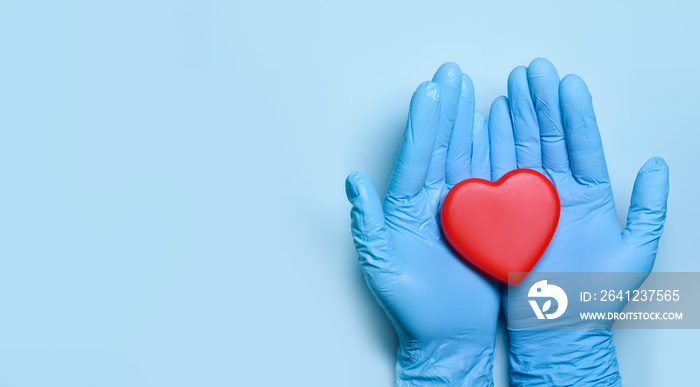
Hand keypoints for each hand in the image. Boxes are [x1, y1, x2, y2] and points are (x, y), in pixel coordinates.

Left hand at [346, 63, 499, 385]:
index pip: (416, 156)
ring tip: (472, 90)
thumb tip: (352, 182)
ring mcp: (460, 208)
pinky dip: (494, 152)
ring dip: (469, 122)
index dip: (423, 122)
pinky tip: (494, 127)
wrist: (448, 336)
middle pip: (441, 146)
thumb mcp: (381, 265)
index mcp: (406, 206)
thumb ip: (368, 223)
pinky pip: (490, 180)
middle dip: (446, 109)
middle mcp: (432, 201)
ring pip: (466, 156)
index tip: (431, 90)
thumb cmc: (411, 306)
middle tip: (451, 74)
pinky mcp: (484, 220)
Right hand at [488, 58, 669, 385]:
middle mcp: (557, 192)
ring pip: (522, 150)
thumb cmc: (596, 297)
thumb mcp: (637, 250)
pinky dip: (493, 148)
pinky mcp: (503, 214)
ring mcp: (529, 201)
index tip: (566, 82)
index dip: (574, 112)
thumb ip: (648, 206)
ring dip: (517, 117)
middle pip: (548, 138)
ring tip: (511, 86)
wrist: (558, 329)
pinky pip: (497, 176)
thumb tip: (657, 165)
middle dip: (540, 102)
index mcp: (589, 194)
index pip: (581, 144)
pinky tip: (492, 122)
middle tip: (533, 71)